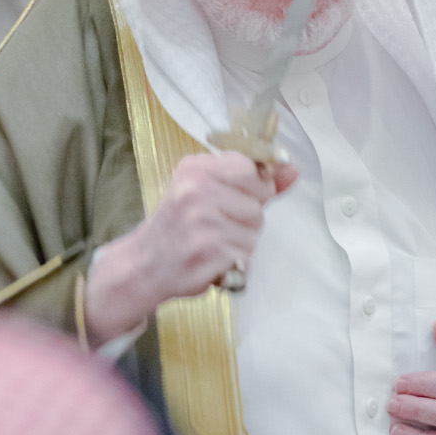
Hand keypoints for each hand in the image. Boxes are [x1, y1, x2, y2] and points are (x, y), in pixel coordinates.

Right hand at [84, 149, 297, 344]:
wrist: (143, 266)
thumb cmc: (178, 226)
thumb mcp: (205, 192)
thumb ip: (252, 181)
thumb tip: (292, 170)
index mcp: (195, 168)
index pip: (250, 168)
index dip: (252, 188)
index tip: (233, 199)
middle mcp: (197, 190)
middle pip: (257, 202)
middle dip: (245, 219)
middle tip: (215, 227)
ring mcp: (203, 222)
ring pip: (254, 230)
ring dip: (240, 243)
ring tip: (212, 244)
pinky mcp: (210, 252)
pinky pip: (246, 255)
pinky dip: (235, 262)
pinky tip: (213, 260)